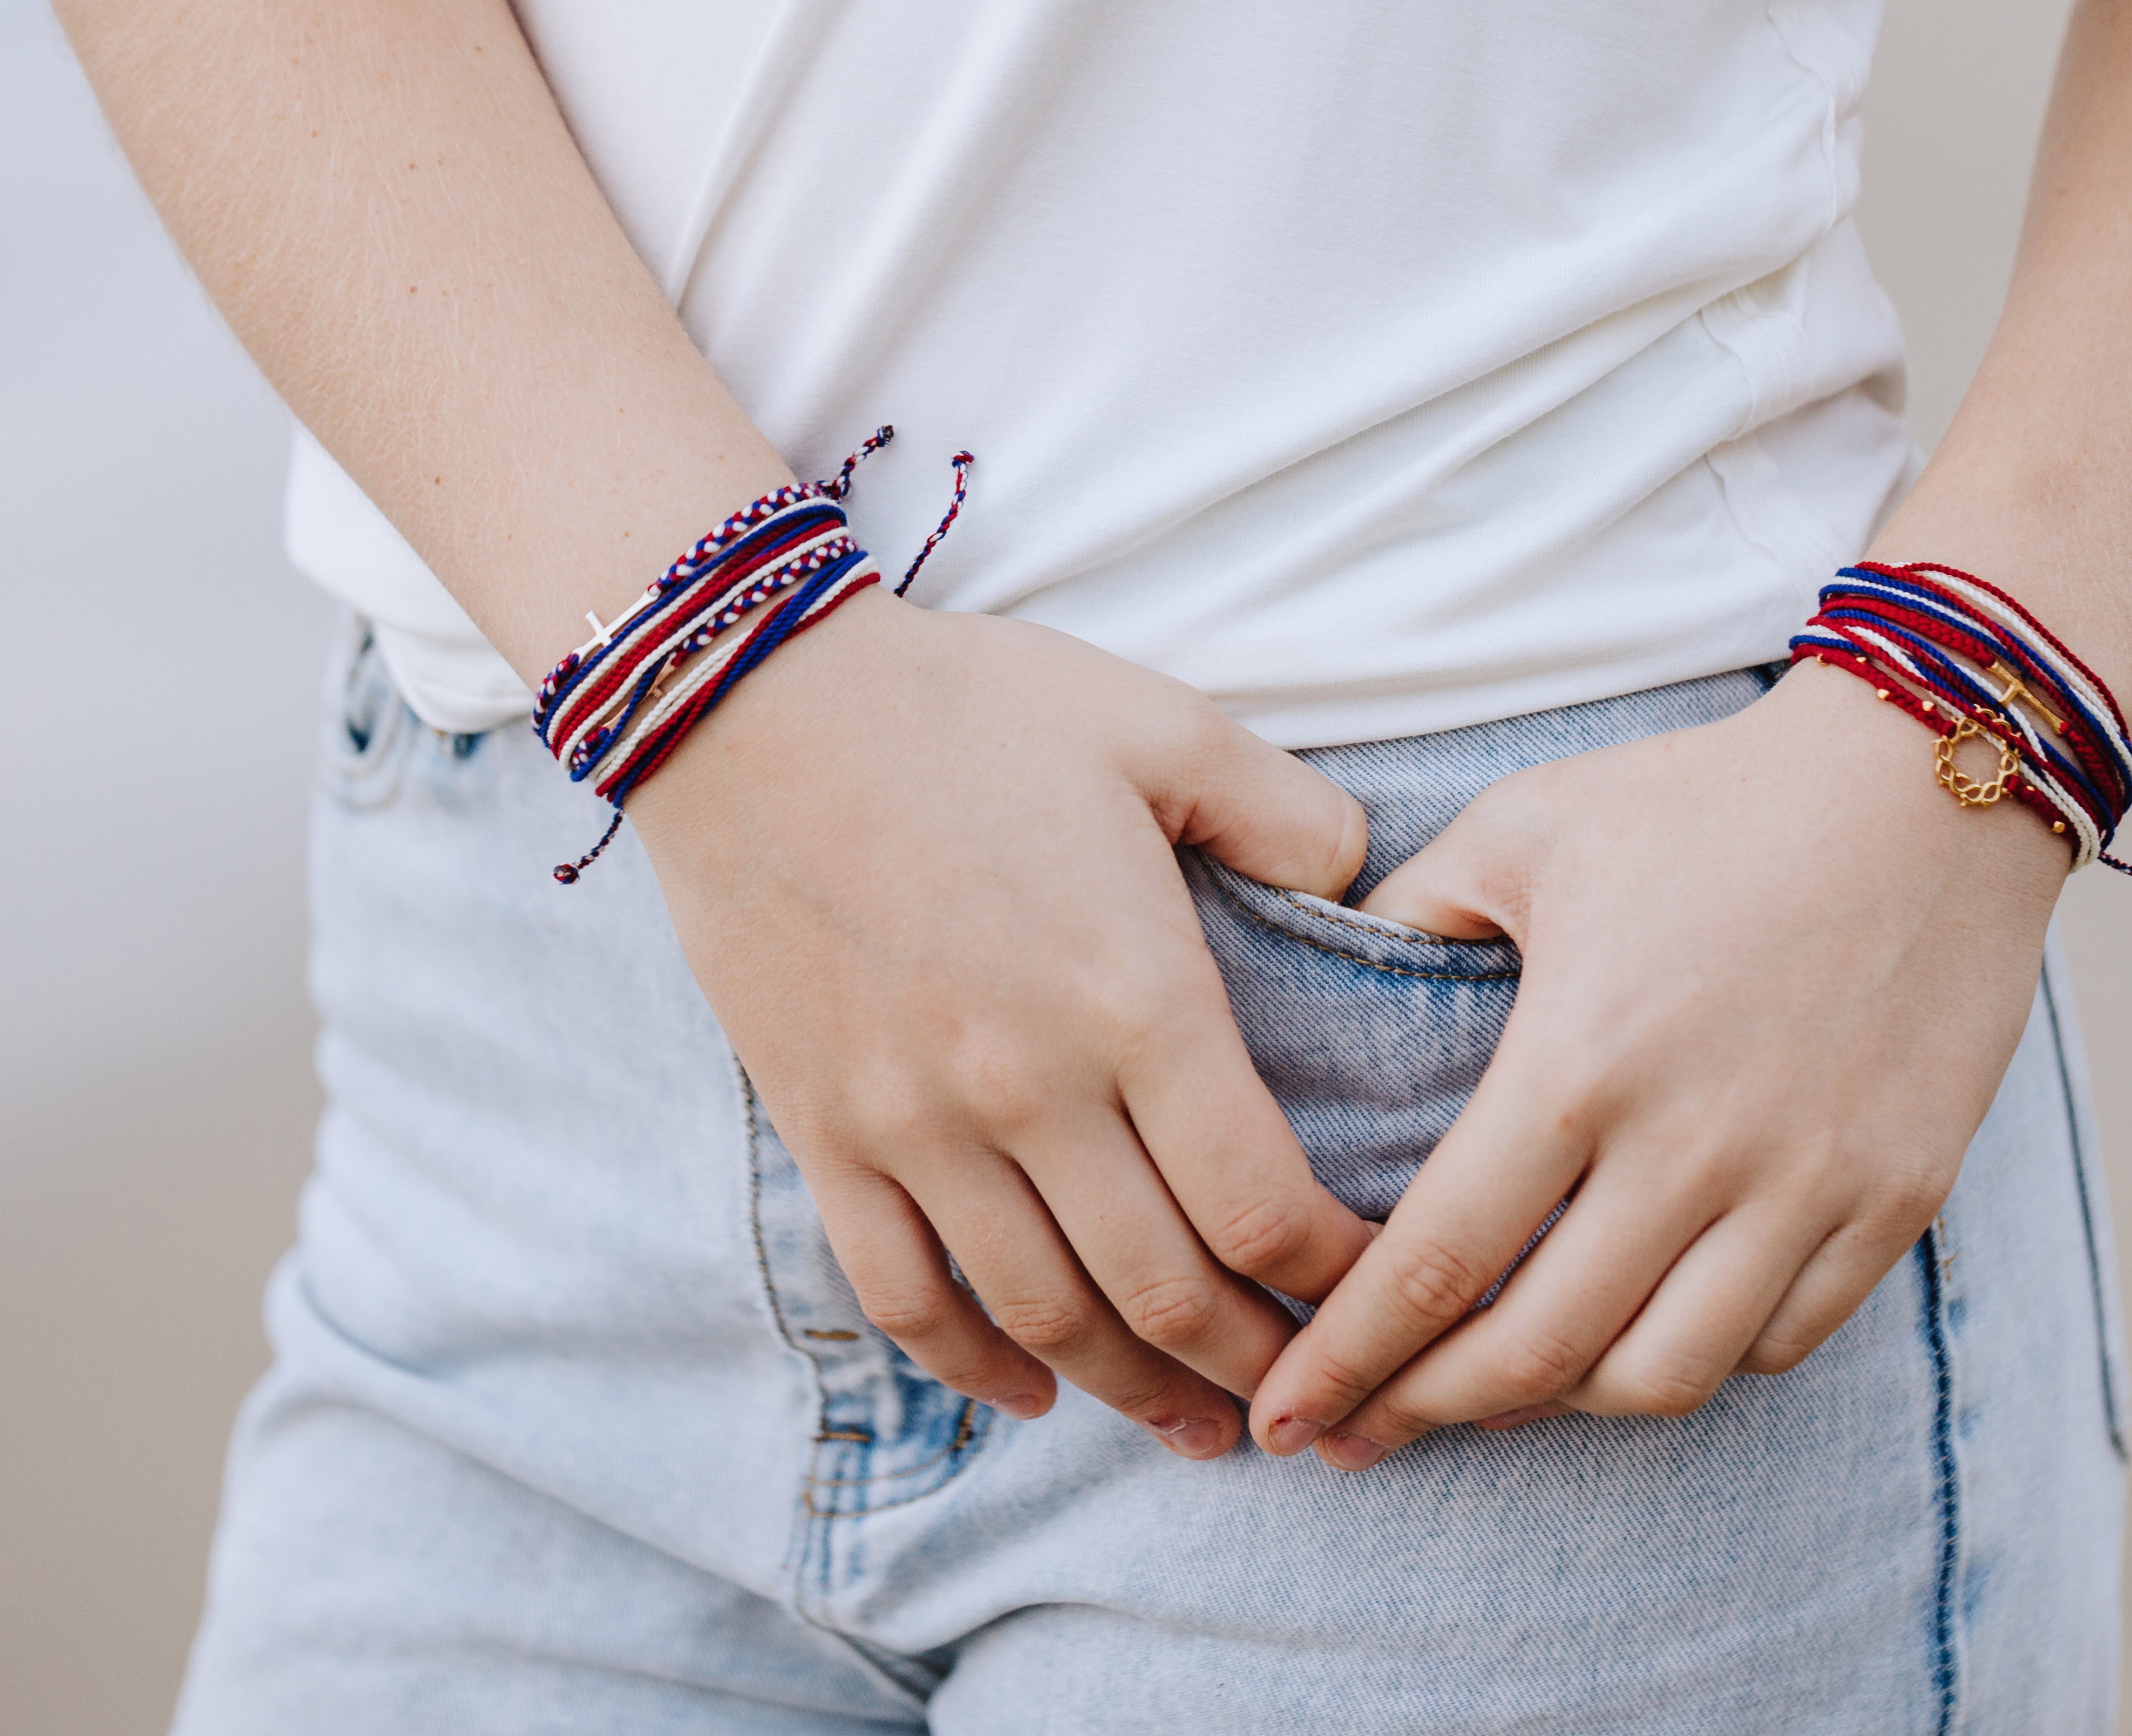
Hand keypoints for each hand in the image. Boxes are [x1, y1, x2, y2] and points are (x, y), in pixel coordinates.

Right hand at [625, 590, 1375, 1459]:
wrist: (750, 702)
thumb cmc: (969, 706)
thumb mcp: (1164, 726)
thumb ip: (1290, 813)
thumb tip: (1363, 884)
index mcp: (1135, 1000)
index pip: (1261, 1205)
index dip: (1338, 1276)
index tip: (1381, 1289)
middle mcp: (1030, 1091)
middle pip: (1167, 1292)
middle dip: (1258, 1368)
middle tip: (1315, 1397)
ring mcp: (917, 1126)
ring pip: (1044, 1317)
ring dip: (1133, 1391)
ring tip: (1202, 1429)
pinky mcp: (827, 1133)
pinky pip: (903, 1293)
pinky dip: (971, 1366)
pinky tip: (1030, 1394)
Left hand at [1245, 660, 2068, 1467]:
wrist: (1928, 776)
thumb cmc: (1707, 796)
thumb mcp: (1522, 827)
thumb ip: (1411, 917)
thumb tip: (1326, 975)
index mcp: (1581, 1060)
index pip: (1437, 1262)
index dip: (1347, 1359)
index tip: (1283, 1414)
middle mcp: (1695, 1145)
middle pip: (1538, 1353)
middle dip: (1426, 1413)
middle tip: (1355, 1435)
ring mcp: (1810, 1182)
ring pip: (1664, 1377)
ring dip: (1562, 1405)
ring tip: (1496, 1390)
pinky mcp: (1897, 1197)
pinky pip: (1782, 1341)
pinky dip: (1697, 1361)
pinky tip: (1638, 1335)